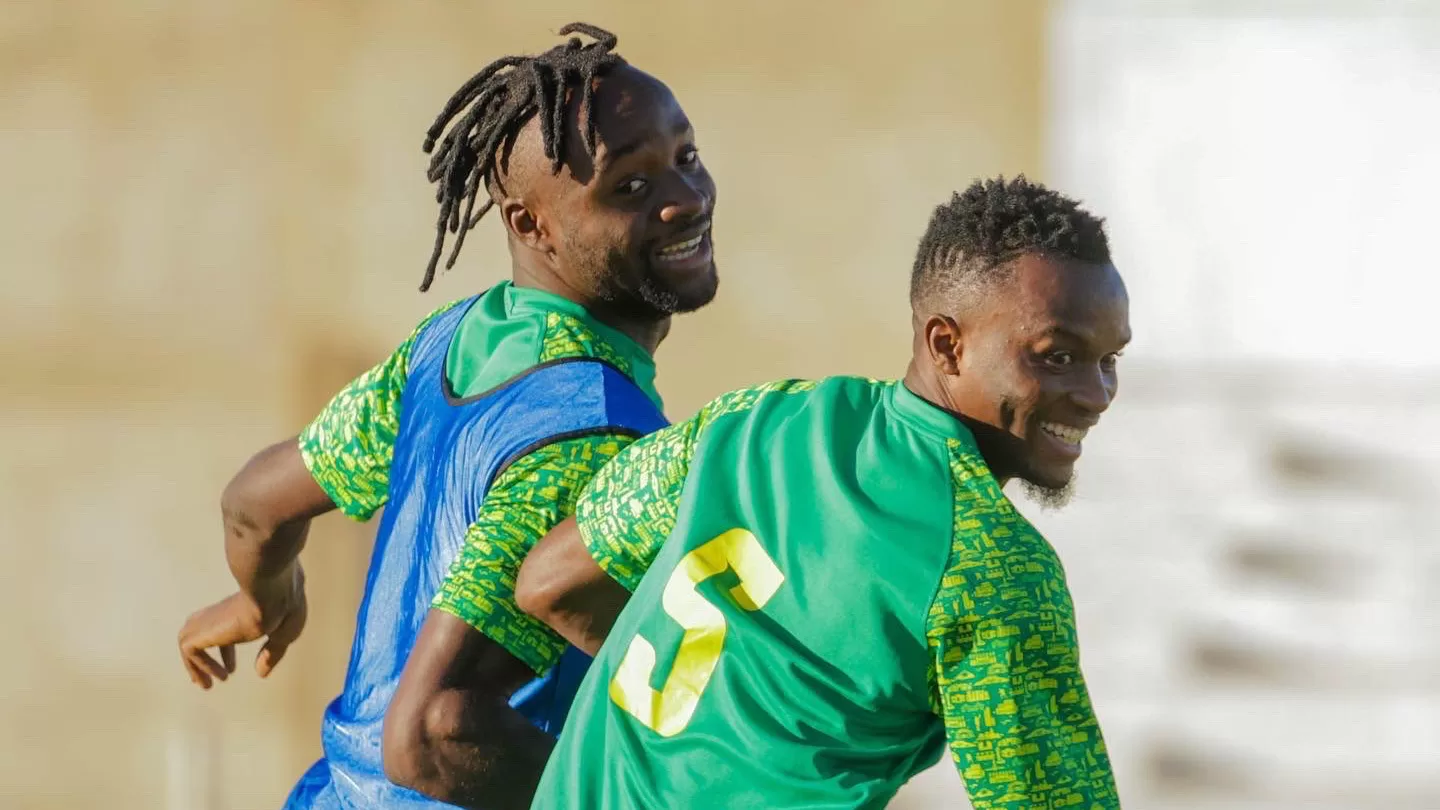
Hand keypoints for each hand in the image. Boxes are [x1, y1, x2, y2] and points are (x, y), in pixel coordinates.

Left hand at [178, 566, 307, 688]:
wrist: (272, 593)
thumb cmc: (284, 607)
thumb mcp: (284, 635)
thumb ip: (272, 653)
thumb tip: (262, 672)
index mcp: (240, 609)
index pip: (224, 627)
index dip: (225, 651)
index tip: (230, 668)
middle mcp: (221, 612)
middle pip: (199, 630)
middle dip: (201, 655)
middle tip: (207, 678)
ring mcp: (209, 620)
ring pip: (188, 639)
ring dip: (195, 665)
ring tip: (206, 685)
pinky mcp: (202, 630)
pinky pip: (189, 650)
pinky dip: (199, 666)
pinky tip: (220, 675)